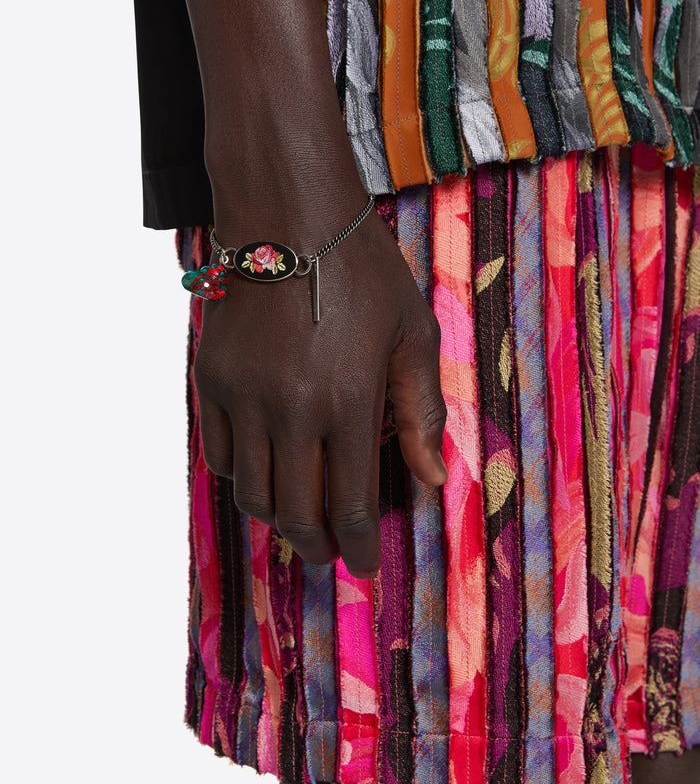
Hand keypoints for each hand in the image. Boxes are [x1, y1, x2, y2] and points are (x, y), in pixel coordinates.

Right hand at [194, 208, 447, 577]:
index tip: (364, 566)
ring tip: (299, 517)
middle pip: (294, 512)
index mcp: (347, 402)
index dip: (357, 548)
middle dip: (315, 547)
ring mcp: (242, 395)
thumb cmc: (363, 272)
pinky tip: (265, 470)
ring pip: (250, 492)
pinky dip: (241, 476)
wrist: (290, 217)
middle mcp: (289, 409)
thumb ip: (422, 412)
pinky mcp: (211, 378)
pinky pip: (217, 454)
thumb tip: (432, 478)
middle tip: (330, 553)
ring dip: (278, 517)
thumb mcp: (413, 336)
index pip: (348, 506)